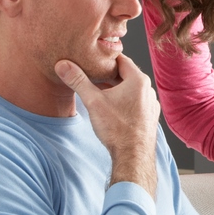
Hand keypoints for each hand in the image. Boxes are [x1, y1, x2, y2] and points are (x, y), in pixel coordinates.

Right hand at [54, 55, 159, 196]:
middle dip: (109, 74)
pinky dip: (123, 100)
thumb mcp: (93, 101)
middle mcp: (148, 89)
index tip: (93, 57)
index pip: (121, 59)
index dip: (105, 58)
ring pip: (131, 89)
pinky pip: (135, 101)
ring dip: (116, 88)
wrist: (133, 157)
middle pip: (126, 74)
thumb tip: (62, 65)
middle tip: (92, 72)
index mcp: (138, 80)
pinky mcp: (149, 116)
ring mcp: (151, 104)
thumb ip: (78, 81)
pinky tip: (111, 107)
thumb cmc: (116, 129)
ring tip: (98, 90)